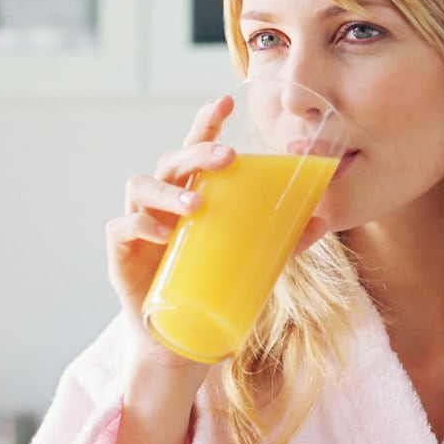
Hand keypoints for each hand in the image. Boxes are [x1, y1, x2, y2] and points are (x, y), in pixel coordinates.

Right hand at [103, 96, 330, 367]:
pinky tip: (161, 233)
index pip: (196, 148)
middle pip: (172, 161)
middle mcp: (163, 200)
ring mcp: (139, 222)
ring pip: (141, 186)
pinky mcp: (122, 251)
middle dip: (198, 153)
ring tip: (196, 207)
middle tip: (226, 158)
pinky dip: (141, 225)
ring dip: (168, 191)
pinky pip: (123, 227)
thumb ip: (283, 240)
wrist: (178, 340)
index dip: (206, 124)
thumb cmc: (213, 287)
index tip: (222, 103)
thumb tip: (322, 219)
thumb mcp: (251, 260)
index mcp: (192, 193)